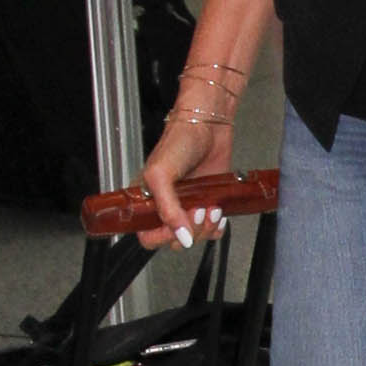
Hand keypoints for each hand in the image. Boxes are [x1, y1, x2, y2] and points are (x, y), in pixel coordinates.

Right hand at [139, 108, 233, 252]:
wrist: (209, 125)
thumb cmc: (179, 141)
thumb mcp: (161, 174)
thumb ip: (167, 208)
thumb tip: (180, 236)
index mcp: (148, 202)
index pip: (148, 236)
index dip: (162, 237)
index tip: (176, 226)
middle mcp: (168, 207)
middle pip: (174, 240)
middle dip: (190, 230)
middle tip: (197, 210)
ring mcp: (189, 206)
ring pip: (195, 236)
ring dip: (206, 227)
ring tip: (210, 207)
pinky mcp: (209, 202)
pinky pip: (212, 229)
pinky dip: (218, 226)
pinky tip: (218, 212)